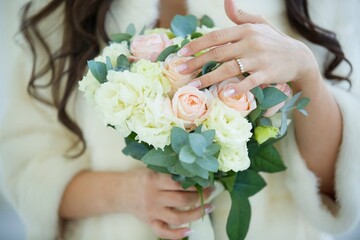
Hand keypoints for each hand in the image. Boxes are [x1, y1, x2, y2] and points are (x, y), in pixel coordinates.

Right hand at [120, 168, 213, 239]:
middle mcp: (153, 197)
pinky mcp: (150, 222)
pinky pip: (164, 232)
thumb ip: (168, 172)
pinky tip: (189, 231)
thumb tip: (192, 171)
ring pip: (177, 217)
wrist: (119, 192)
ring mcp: (152, 212)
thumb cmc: (138, 178)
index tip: (206, 180)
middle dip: (200, 196)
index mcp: (154, 181)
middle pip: (181, 200)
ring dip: (196, 213)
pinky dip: (177, 234)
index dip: (194, 183)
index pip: (178, 183)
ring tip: (208, 207)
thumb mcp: (151, 170)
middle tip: (211, 191)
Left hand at [177, 0, 319, 93]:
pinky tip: (224, 93)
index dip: (197, 44)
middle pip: (218, 53)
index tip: (182, 53)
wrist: (299, 57)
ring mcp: (259, 59)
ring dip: (209, 77)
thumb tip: (226, 0)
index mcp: (245, 30)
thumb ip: (240, 15)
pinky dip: (237, 87)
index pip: (216, 36)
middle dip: (196, 62)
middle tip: (180, 70)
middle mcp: (250, 42)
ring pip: (229, 68)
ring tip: (194, 85)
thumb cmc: (274, 40)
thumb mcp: (259, 23)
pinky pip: (249, 81)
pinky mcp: (267, 73)